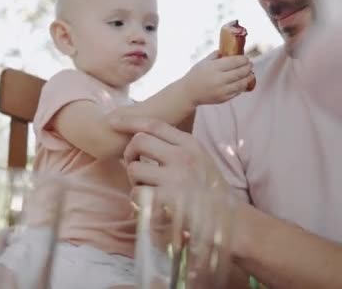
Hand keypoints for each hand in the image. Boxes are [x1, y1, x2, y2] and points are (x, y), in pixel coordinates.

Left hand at [111, 115, 227, 209]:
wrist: (228, 220)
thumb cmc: (209, 190)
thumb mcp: (199, 158)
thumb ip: (175, 146)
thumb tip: (141, 136)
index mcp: (190, 144)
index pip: (154, 124)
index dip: (130, 121)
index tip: (113, 122)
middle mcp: (183, 156)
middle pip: (139, 141)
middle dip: (130, 153)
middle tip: (135, 165)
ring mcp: (175, 177)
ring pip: (134, 169)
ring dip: (135, 181)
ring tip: (148, 190)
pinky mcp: (167, 199)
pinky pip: (136, 193)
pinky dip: (137, 201)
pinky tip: (149, 205)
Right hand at [181, 51, 253, 104]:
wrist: (188, 93)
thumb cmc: (196, 75)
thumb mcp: (204, 62)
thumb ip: (216, 55)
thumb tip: (228, 49)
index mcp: (214, 68)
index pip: (235, 62)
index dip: (243, 59)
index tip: (246, 58)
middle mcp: (219, 79)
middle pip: (240, 72)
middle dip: (248, 67)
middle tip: (250, 64)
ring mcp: (222, 90)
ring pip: (241, 83)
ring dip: (248, 77)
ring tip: (250, 74)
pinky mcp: (223, 99)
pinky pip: (237, 92)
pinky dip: (242, 86)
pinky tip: (243, 82)